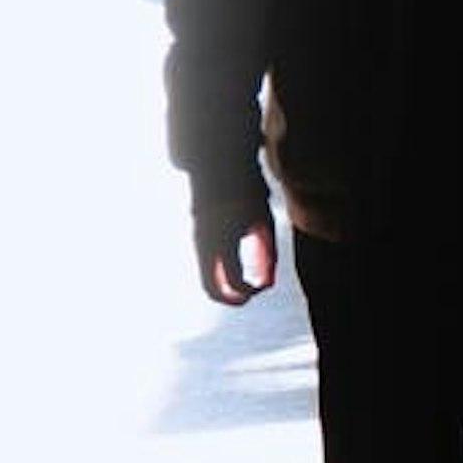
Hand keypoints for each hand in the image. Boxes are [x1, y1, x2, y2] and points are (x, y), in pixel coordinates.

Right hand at [192, 168, 279, 307]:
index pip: (235, 281)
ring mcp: (197, 240)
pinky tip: (237, 262)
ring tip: (246, 281)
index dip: (251, 291)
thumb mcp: (263, 218)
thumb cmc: (247, 188)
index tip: (263, 286)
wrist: (217, 163)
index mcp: (226, 236)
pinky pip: (205, 265)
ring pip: (205, 278)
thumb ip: (267, 252)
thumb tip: (267, 283)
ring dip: (225, 286)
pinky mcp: (195, 237)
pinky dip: (219, 273)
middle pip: (211, 289)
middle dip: (231, 299)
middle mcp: (206, 242)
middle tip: (249, 296)